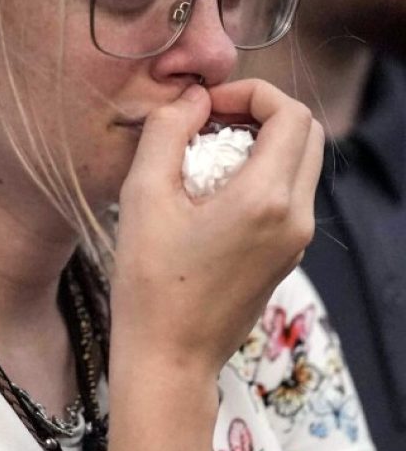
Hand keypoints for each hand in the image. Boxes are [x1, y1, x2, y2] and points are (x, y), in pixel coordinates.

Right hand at [111, 79, 322, 378]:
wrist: (169, 357)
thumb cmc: (150, 281)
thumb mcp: (143, 196)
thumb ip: (167, 132)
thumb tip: (191, 98)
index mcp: (266, 198)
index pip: (290, 114)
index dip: (249, 93)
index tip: (205, 106)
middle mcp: (295, 217)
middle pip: (305, 134)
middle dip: (259, 114)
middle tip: (208, 123)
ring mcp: (296, 240)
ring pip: (299, 164)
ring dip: (259, 143)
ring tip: (202, 157)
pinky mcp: (286, 255)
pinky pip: (288, 195)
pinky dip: (259, 174)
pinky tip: (210, 192)